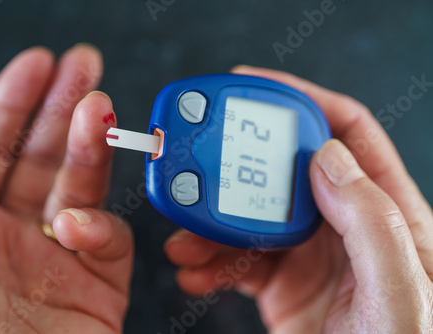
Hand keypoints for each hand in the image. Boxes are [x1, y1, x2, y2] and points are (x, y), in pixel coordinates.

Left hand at [0, 45, 132, 333]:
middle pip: (41, 158)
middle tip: (84, 67)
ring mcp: (56, 261)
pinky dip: (98, 226)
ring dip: (90, 146)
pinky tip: (80, 222)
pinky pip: (105, 243)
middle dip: (63, 108)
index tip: (38, 65)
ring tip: (98, 108)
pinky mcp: (97, 289)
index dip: (13, 103)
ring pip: (81, 188)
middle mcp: (10, 239)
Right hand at [165, 66, 432, 332]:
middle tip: (195, 165)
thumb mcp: (399, 296)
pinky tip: (195, 272)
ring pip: (252, 214)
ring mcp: (311, 253)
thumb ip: (372, 222)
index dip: (300, 99)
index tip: (252, 87)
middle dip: (236, 166)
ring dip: (212, 222)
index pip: (346, 133)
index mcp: (388, 214)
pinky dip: (210, 260)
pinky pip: (239, 256)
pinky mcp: (283, 281)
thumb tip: (327, 159)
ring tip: (184, 238)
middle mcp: (346, 225)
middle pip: (283, 171)